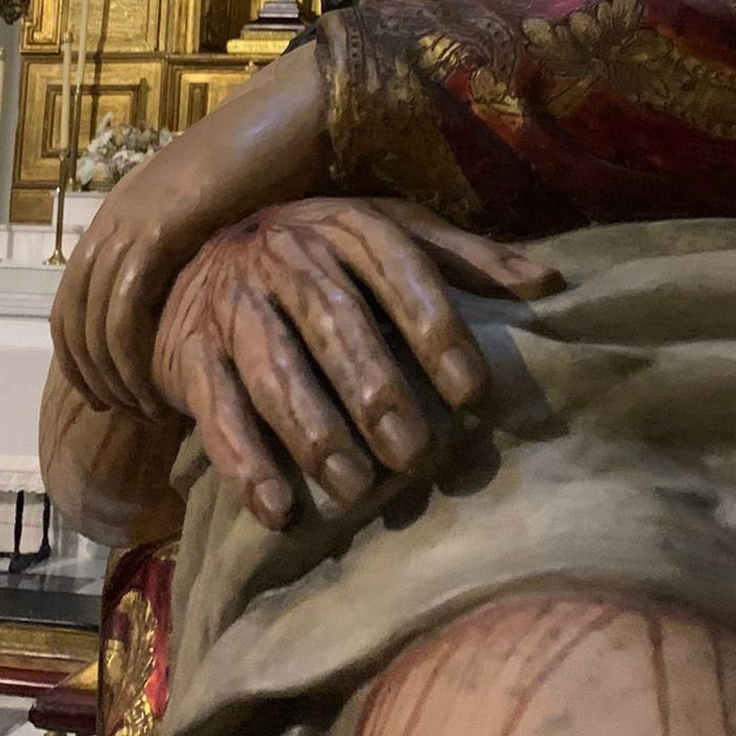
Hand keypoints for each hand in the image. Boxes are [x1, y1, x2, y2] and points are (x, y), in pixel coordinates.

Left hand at [51, 43, 329, 417]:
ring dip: (114, 376)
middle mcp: (111, 222)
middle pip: (71, 319)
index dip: (80, 357)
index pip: (72, 303)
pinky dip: (133, 357)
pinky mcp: (157, 232)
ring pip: (94, 323)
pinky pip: (124, 309)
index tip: (106, 397)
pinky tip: (160, 385)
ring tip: (146, 411)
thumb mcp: (213, 221)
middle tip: (124, 415)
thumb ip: (190, 259)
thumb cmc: (264, 170)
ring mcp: (129, 225)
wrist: (283, 122)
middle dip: (90, 376)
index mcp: (117, 219)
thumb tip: (188, 314)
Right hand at [151, 197, 561, 529]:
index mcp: (345, 226)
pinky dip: (244, 462)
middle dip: (375, 390)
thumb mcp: (390, 236)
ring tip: (355, 488)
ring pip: (273, 368)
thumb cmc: (320, 256)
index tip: (472, 392)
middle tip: (415, 453)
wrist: (195, 257)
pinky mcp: (188, 355)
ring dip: (313, 431)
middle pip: (334, 322)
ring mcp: (232, 304)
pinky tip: (277, 508)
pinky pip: (215, 410)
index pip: (398, 271)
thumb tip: (548, 283)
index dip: (436, 328)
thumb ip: (465, 260)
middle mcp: (285, 256)